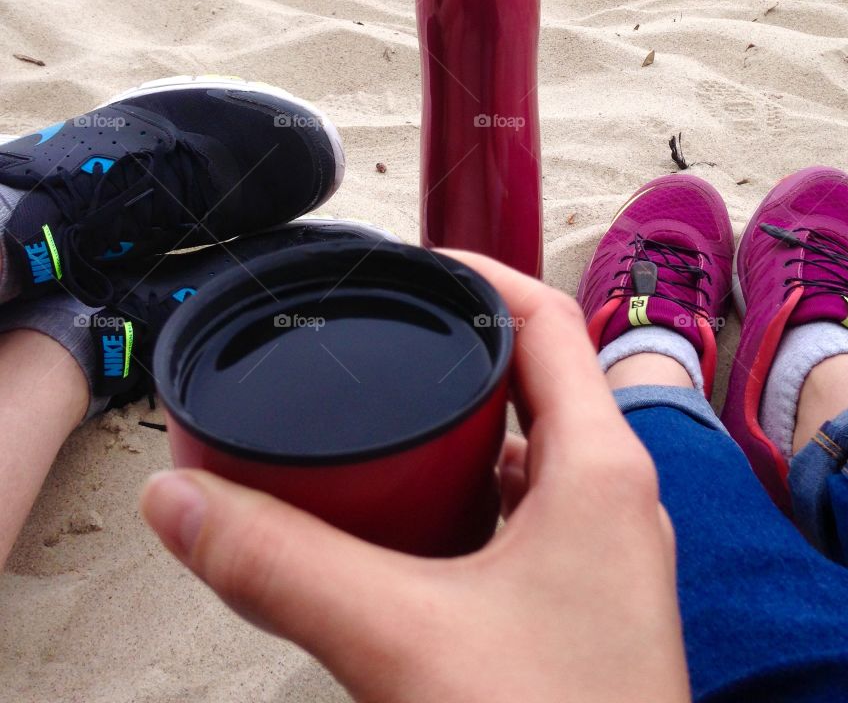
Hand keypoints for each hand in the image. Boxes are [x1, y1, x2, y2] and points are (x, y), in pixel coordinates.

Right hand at [141, 251, 689, 702]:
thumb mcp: (399, 638)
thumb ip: (282, 566)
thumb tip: (181, 499)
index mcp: (602, 467)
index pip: (549, 320)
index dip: (479, 273)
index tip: (407, 262)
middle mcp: (613, 499)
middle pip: (534, 382)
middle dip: (453, 354)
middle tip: (373, 342)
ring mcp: (602, 560)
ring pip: (525, 457)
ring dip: (459, 432)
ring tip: (379, 421)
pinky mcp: (579, 612)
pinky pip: (521, 520)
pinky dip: (464, 500)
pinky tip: (408, 529)